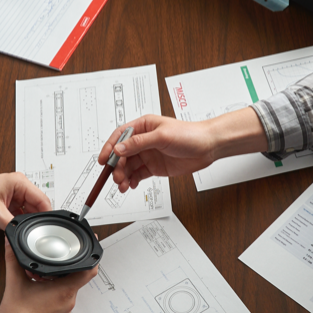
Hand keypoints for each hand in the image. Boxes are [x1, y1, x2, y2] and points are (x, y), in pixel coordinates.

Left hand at [0, 172, 50, 228]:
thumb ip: (11, 224)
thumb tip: (21, 233)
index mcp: (19, 182)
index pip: (42, 199)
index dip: (46, 214)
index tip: (47, 227)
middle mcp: (18, 187)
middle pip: (36, 206)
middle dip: (32, 220)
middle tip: (30, 231)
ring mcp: (13, 195)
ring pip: (27, 212)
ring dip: (22, 221)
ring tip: (13, 226)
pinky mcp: (8, 202)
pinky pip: (18, 214)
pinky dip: (14, 222)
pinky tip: (5, 225)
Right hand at [0, 239, 95, 312]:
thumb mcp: (14, 283)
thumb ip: (13, 260)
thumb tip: (11, 244)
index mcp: (63, 290)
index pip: (88, 271)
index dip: (92, 256)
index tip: (90, 246)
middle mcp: (68, 300)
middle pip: (76, 276)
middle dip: (64, 267)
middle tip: (52, 261)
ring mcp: (65, 309)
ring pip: (68, 286)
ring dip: (57, 278)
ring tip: (41, 276)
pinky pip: (63, 296)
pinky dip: (54, 289)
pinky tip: (41, 287)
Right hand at [98, 110, 266, 192]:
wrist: (208, 147)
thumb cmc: (189, 134)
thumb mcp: (162, 136)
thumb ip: (138, 143)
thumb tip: (119, 148)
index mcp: (143, 126)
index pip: (120, 136)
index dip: (109, 147)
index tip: (103, 160)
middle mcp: (144, 140)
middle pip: (122, 154)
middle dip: (117, 166)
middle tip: (117, 177)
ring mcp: (149, 154)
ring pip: (129, 166)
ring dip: (123, 175)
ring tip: (123, 185)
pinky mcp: (155, 167)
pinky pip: (138, 174)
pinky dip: (132, 181)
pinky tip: (131, 185)